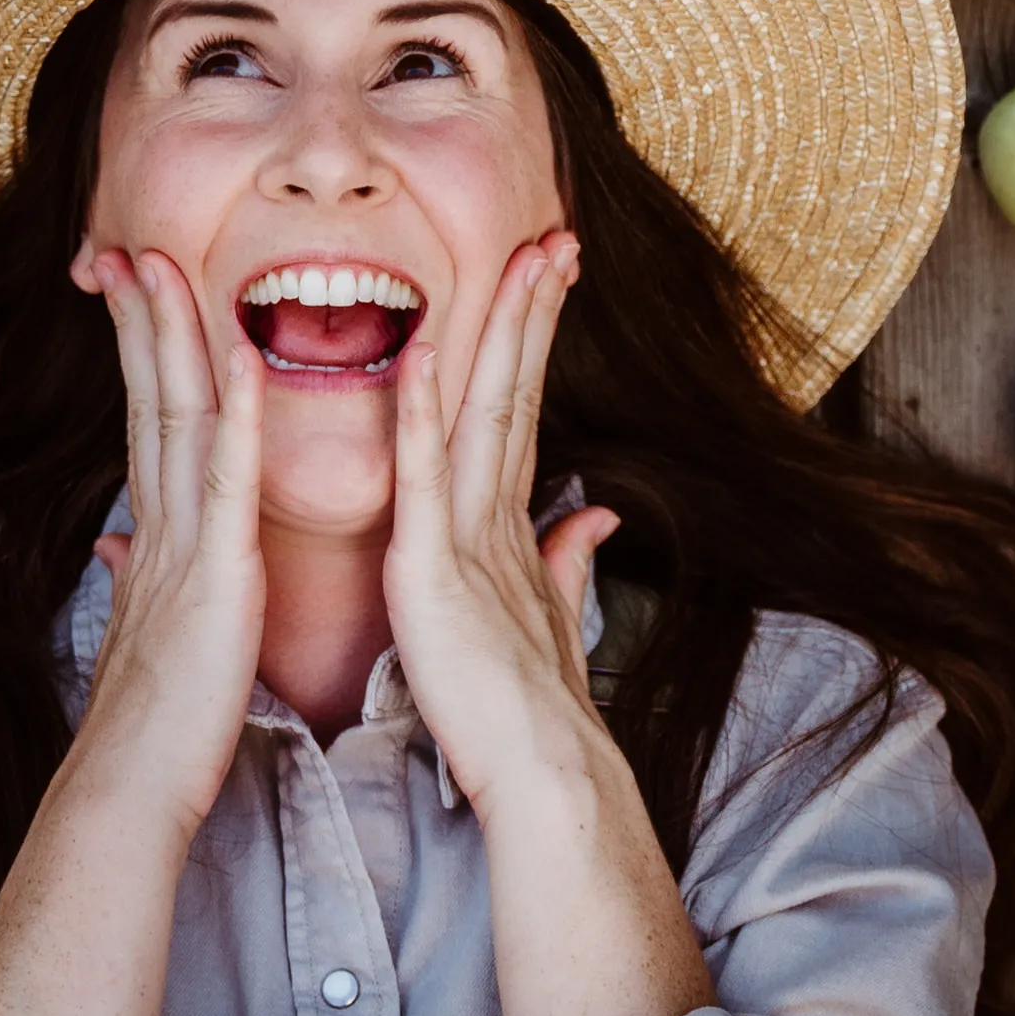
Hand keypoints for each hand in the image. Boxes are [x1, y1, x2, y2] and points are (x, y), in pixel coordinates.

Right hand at [75, 249, 267, 838]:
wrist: (135, 787)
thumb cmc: (155, 725)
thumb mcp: (145, 635)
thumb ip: (134, 579)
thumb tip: (114, 547)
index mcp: (156, 541)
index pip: (146, 427)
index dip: (138, 356)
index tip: (130, 294)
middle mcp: (160, 527)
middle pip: (149, 400)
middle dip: (137, 320)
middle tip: (124, 247)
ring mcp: (183, 543)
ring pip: (176, 417)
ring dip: (172, 336)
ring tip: (164, 263)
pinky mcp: (215, 571)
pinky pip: (226, 477)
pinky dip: (236, 411)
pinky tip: (241, 352)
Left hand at [383, 232, 619, 813]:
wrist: (538, 778)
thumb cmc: (524, 713)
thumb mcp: (544, 621)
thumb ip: (565, 562)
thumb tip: (594, 519)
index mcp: (506, 530)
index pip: (520, 414)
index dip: (534, 345)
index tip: (548, 279)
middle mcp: (496, 519)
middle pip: (516, 393)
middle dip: (536, 313)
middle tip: (556, 236)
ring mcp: (469, 539)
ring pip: (485, 411)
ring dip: (500, 332)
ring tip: (521, 258)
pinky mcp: (434, 570)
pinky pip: (424, 476)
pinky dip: (421, 411)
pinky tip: (420, 348)